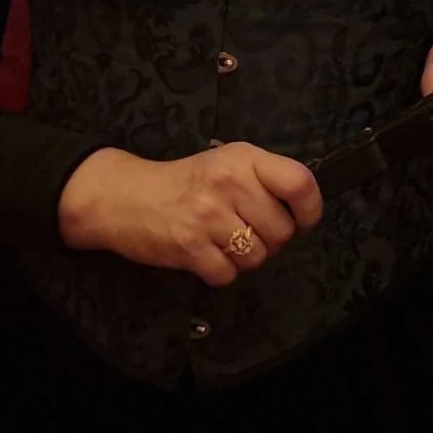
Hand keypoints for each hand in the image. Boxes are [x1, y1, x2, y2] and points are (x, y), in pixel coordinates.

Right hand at [55, 142, 322, 286]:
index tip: (302, 220)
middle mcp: (228, 183)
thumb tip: (303, 214)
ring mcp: (208, 216)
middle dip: (269, 240)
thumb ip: (263, 179)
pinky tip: (205, 254)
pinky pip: (228, 274)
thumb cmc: (184, 181)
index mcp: (243, 158)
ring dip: (243, 258)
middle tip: (245, 231)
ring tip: (222, 241)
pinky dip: (220, 272)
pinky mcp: (189, 246)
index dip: (310, 209)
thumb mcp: (225, 163)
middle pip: (281, 231)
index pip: (299, 183)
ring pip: (257, 257)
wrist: (123, 195)